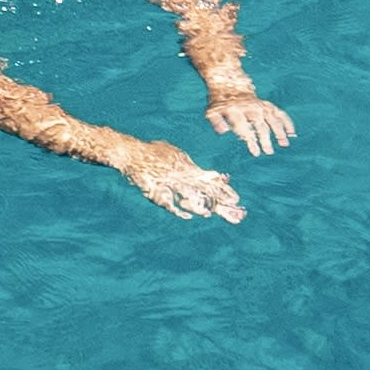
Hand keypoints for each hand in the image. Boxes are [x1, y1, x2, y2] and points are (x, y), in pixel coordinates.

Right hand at [119, 139, 244, 221]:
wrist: (132, 152)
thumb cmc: (153, 153)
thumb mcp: (176, 154)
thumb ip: (189, 163)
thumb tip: (205, 171)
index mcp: (188, 168)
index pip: (209, 181)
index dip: (223, 190)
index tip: (237, 198)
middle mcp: (182, 176)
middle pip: (204, 190)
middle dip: (220, 200)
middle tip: (235, 208)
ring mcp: (169, 183)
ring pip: (189, 197)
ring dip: (201, 206)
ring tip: (212, 215)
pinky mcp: (156, 191)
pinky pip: (169, 203)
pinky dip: (178, 210)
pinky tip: (188, 217)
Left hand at [207, 87, 293, 155]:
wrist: (229, 83)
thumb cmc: (220, 103)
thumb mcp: (212, 111)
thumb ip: (216, 121)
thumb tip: (223, 132)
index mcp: (236, 110)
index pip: (244, 127)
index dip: (250, 140)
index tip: (256, 152)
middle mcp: (250, 107)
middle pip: (260, 123)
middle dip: (266, 138)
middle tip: (269, 151)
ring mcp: (260, 105)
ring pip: (272, 118)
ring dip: (279, 130)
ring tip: (284, 144)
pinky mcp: (266, 104)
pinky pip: (279, 112)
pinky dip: (286, 121)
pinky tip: (292, 133)